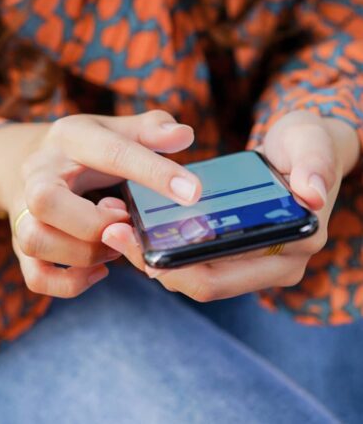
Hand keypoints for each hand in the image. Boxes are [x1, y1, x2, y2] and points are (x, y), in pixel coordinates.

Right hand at [0, 111, 202, 297]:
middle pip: (45, 200)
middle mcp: (37, 175)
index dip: (154, 173)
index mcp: (69, 138)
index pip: (110, 152)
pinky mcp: (22, 247)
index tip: (193, 192)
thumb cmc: (84, 151)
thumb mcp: (115, 129)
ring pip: (35, 240)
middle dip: (93, 222)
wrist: (22, 162)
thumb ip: (151, 129)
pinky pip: (36, 276)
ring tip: (113, 247)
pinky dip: (70, 283)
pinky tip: (99, 272)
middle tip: (125, 222)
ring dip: (82, 253)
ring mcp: (23, 212)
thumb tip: (185, 135)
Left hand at [101, 111, 360, 301]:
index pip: (220, 277)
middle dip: (153, 264)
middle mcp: (272, 266)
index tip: (135, 242)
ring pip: (190, 276)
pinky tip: (132, 224)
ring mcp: (251, 263)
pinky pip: (192, 260)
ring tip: (114, 227)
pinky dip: (162, 248)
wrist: (305, 150)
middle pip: (199, 284)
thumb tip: (311, 195)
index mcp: (291, 248)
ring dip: (151, 257)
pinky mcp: (232, 252)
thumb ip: (315, 165)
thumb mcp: (313, 143)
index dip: (176, 268)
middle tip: (112, 232)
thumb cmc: (309, 144)